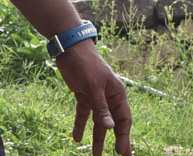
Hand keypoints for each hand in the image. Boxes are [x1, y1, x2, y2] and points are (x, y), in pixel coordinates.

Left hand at [55, 41, 131, 155]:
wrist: (69, 48)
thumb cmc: (85, 63)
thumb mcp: (93, 86)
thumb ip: (101, 107)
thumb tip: (110, 128)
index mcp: (117, 94)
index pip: (123, 119)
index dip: (123, 136)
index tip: (121, 152)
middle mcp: (108, 97)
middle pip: (113, 123)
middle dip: (116, 141)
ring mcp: (95, 96)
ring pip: (98, 122)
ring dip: (96, 138)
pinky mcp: (82, 94)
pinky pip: (83, 114)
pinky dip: (80, 125)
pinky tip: (76, 138)